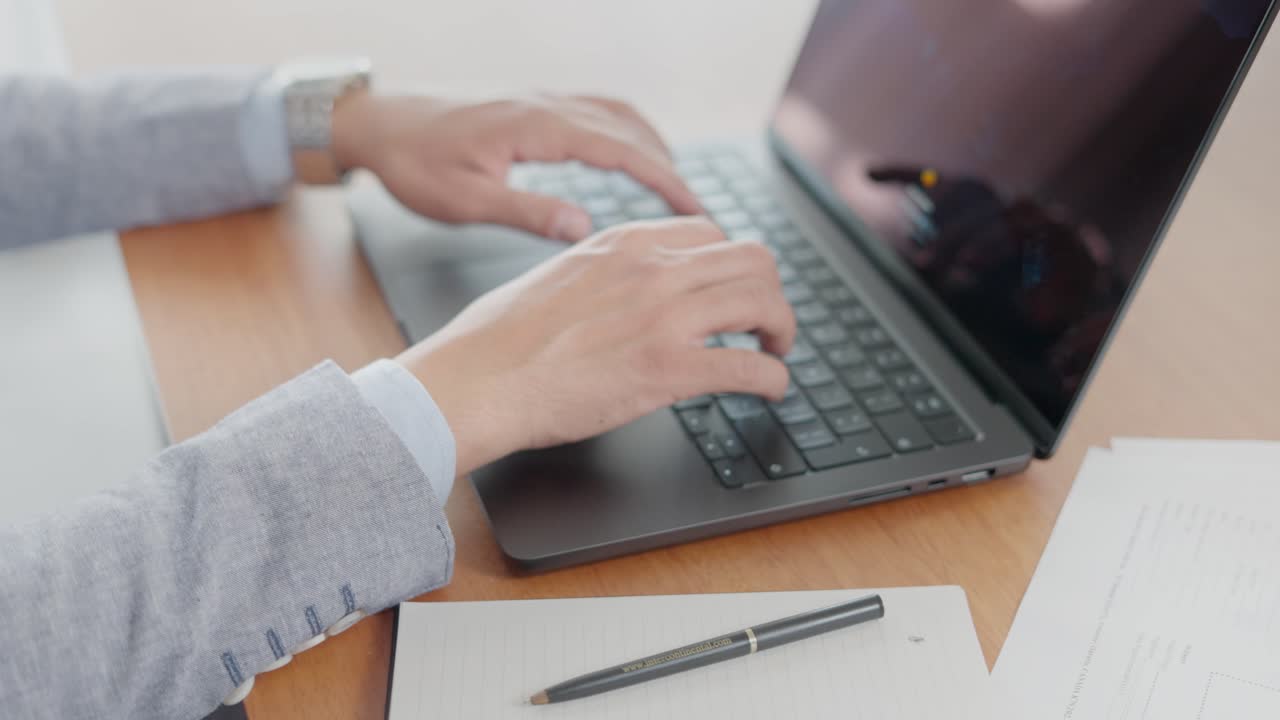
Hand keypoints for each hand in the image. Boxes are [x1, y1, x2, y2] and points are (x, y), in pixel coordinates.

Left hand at [332, 92, 701, 240]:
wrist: (378, 124)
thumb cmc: (414, 165)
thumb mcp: (466, 201)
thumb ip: (527, 212)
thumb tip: (585, 227)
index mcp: (536, 127)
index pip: (620, 150)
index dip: (664, 179)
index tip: (696, 208)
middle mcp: (545, 105)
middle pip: (628, 128)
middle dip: (668, 167)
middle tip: (697, 210)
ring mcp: (540, 100)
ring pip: (615, 113)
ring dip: (651, 144)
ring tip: (674, 185)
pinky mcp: (531, 104)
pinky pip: (595, 109)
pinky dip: (625, 131)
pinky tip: (628, 154)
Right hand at [394, 218, 795, 475]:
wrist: (477, 379)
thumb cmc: (499, 338)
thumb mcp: (559, 276)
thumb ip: (606, 274)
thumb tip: (624, 292)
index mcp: (626, 242)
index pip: (711, 232)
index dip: (732, 265)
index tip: (733, 290)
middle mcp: (654, 269)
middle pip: (753, 259)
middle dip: (771, 292)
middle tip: (768, 324)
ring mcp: (665, 316)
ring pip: (764, 302)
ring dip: (782, 330)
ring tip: (776, 353)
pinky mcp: (667, 368)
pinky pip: (749, 367)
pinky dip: (773, 380)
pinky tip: (769, 390)